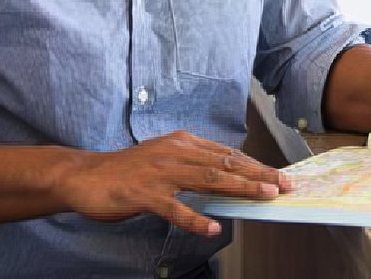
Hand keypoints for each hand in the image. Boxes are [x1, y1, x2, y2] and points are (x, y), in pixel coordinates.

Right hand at [63, 130, 289, 236]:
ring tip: (264, 196)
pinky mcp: (145, 193)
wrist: (87, 176)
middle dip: (258, 174)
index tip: (278, 175)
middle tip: (283, 184)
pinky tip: (212, 229)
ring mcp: (161, 172)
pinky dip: (195, 219)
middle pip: (225, 163)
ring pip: (208, 179)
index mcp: (182, 142)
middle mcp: (176, 151)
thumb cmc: (129, 171)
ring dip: (240, 188)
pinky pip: (175, 208)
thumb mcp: (166, 159)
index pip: (227, 153)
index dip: (255, 164)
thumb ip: (193, 166)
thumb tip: (226, 179)